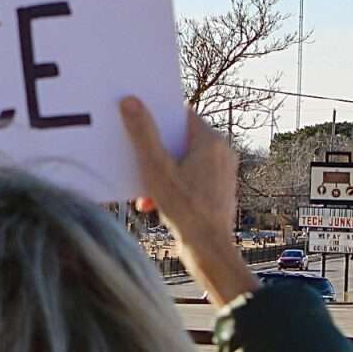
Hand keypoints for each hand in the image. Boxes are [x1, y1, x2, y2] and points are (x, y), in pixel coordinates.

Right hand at [119, 96, 257, 306]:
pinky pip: (190, 176)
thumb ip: (143, 133)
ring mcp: (222, 172)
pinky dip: (172, 185)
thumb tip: (131, 101)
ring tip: (145, 190)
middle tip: (136, 160)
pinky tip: (154, 202)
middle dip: (155, 150)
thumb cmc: (185, 209)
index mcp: (210, 141)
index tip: (138, 123)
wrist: (209, 250)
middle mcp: (222, 152)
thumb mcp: (155, 168)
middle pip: (179, 138)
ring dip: (160, 171)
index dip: (157, 117)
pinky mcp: (218, 189)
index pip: (180, 114)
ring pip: (183, 159)